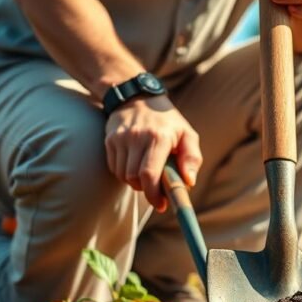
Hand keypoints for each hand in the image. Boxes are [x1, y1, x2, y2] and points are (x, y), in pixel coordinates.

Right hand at [104, 95, 201, 212]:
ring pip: (124, 176)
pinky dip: (125, 173)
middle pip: (135, 178)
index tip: (162, 205)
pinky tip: (136, 165)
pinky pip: (115, 168)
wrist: (137, 97)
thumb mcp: (187, 134)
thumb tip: (189, 182)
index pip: (150, 174)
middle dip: (148, 190)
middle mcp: (137, 137)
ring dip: (136, 182)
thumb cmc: (168, 122)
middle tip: (158, 190)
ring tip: (148, 174)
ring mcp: (120, 138)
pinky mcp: (110, 140)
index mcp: (159, 137)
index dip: (154, 194)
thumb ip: (192, 158)